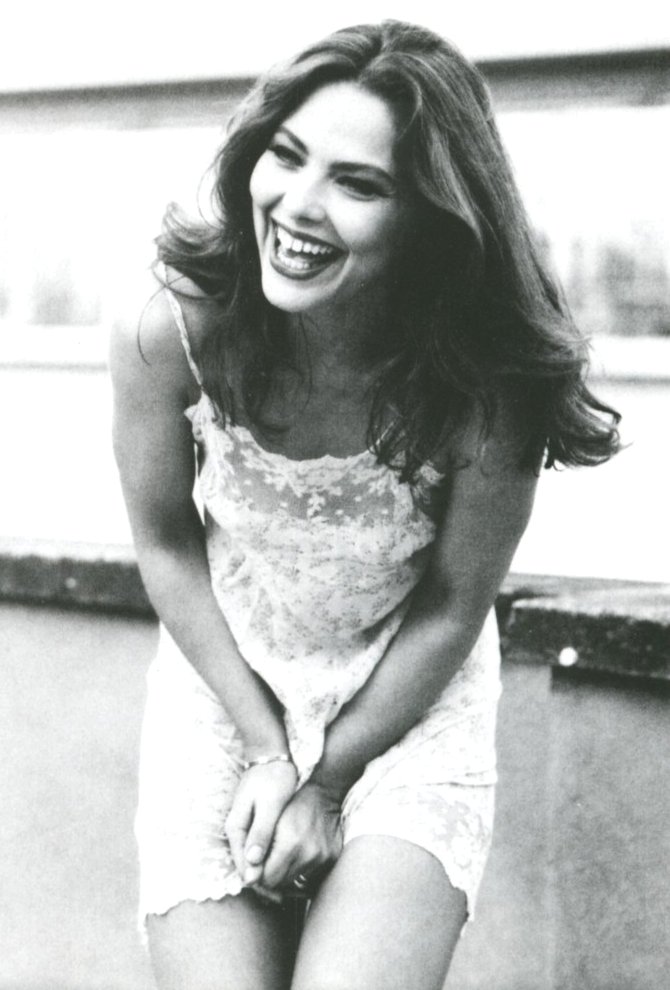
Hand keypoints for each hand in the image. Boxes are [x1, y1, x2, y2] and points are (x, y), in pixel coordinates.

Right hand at [225, 761, 297, 886]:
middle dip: (264, 882)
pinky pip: (259, 849)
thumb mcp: (269, 804)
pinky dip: (270, 860)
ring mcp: (244, 828)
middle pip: (246, 867)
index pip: (244, 865)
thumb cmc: (274, 777)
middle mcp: (236, 831)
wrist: (271, 754)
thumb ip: (261, 832)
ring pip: (252, 861)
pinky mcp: (253, 824)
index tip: (278, 896)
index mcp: (236, 827)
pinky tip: (285, 867)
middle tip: (285, 897)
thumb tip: (253, 864)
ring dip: (267, 874)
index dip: (260, 883)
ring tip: (287, 888)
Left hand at [259, 781, 342, 893]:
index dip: (258, 873)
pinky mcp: (332, 859)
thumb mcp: (269, 819)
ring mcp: (323, 858)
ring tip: (284, 855)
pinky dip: (301, 870)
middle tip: (268, 859)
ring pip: (295, 882)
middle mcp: (309, 854)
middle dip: (271, 875)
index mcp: (291, 842)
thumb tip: (248, 881)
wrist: (323, 794)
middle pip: (281, 884)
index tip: (256, 864)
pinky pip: (310, 877)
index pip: (267, 879)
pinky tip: (298, 855)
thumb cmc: (291, 804)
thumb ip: (258, 849)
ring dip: (286, 873)